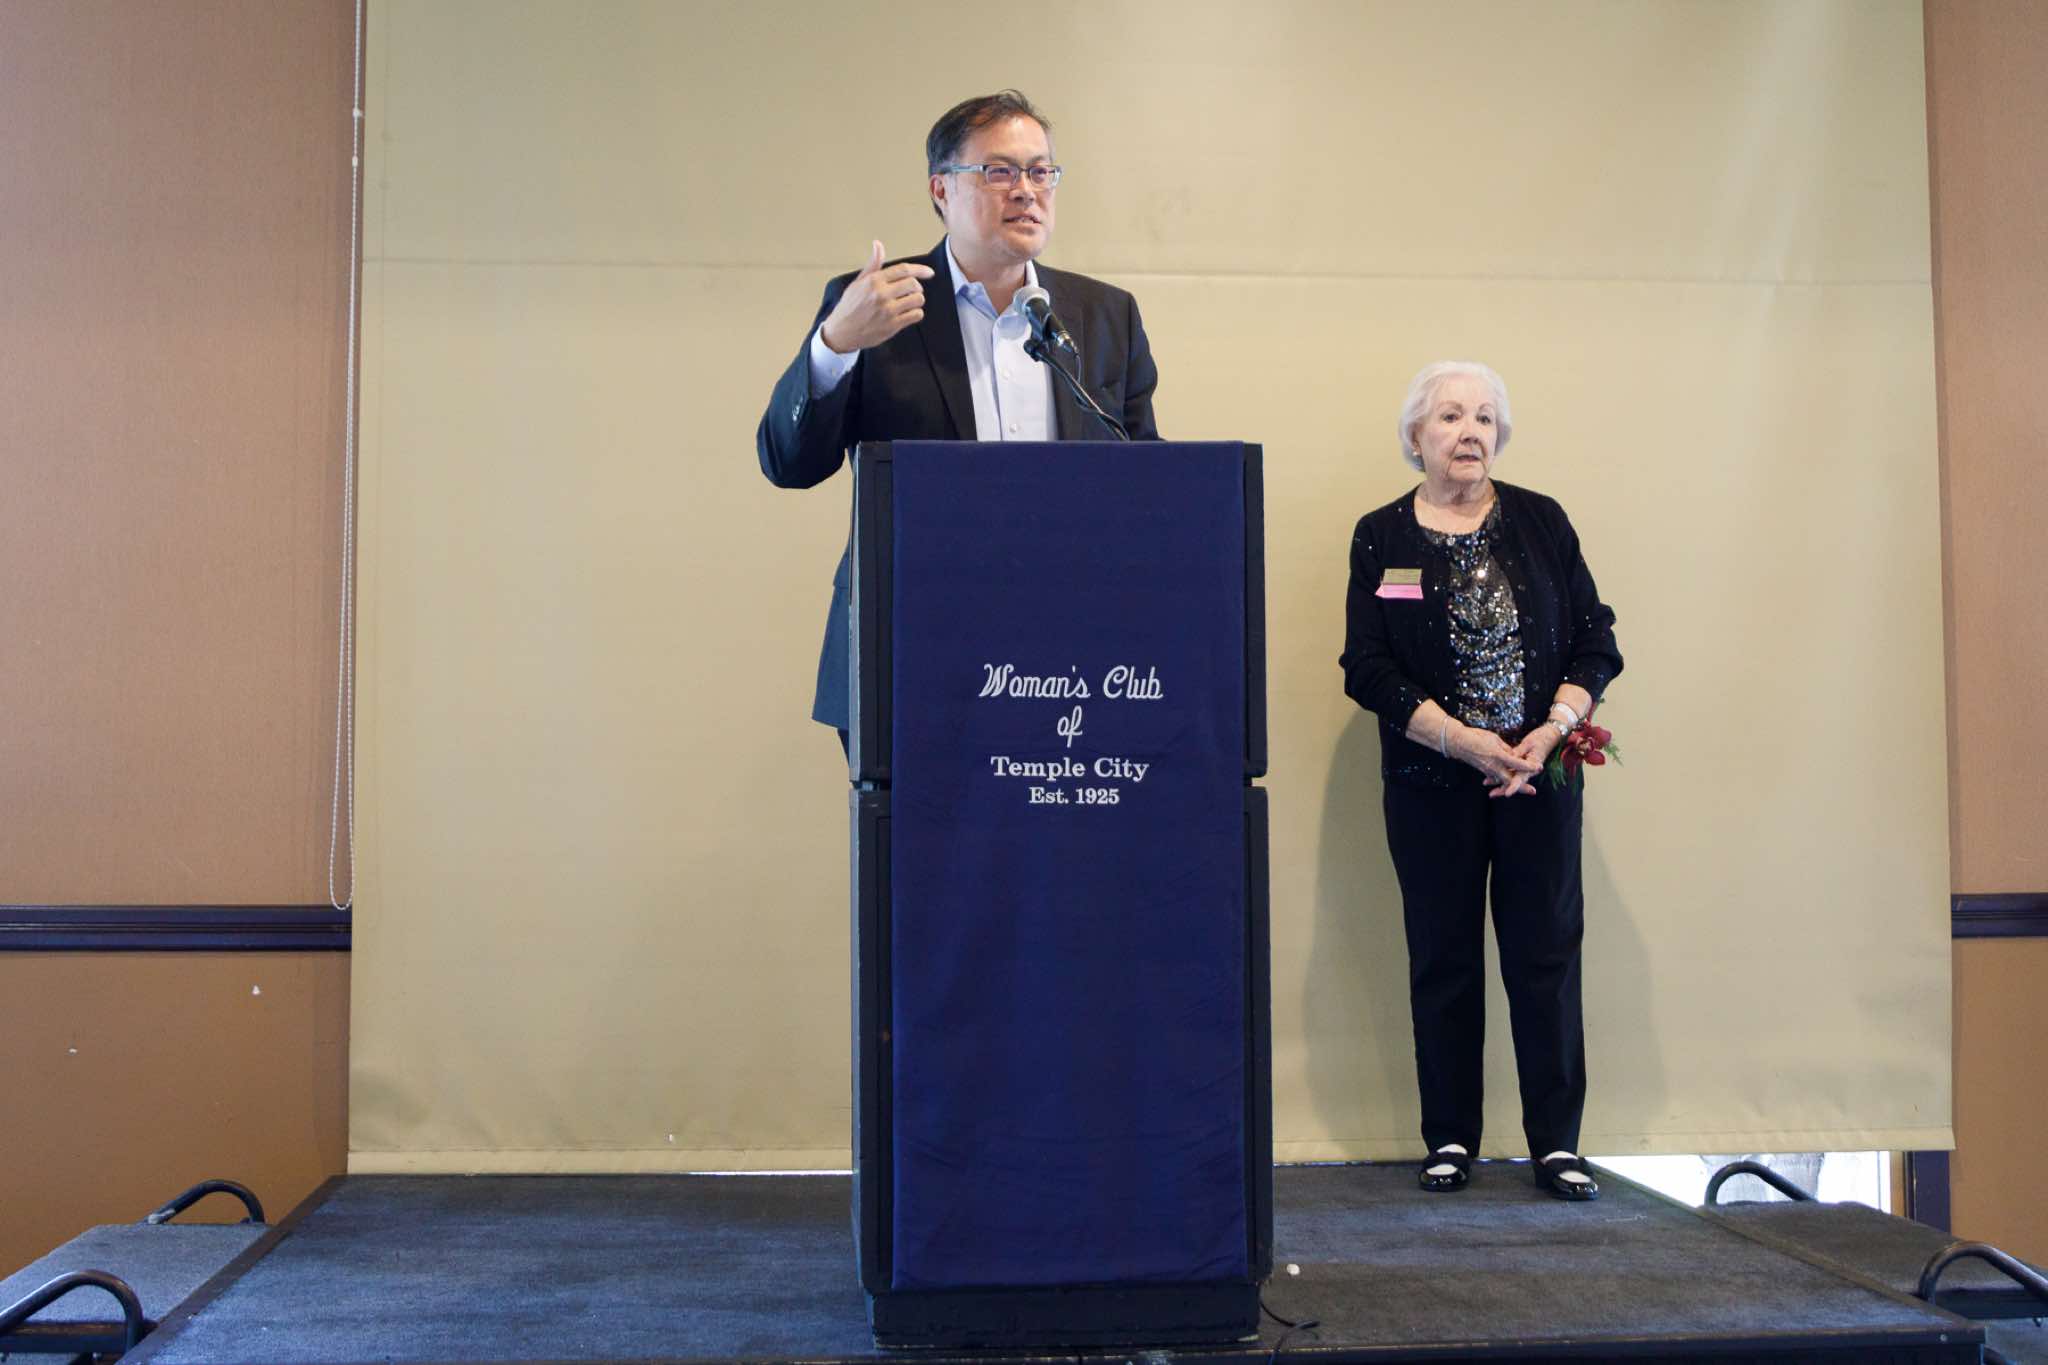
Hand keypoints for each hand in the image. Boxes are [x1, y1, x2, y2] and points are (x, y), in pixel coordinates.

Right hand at [818, 240, 933, 353]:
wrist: (841, 332)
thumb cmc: (849, 307)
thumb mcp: (858, 282)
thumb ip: (873, 264)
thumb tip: (878, 245)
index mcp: (873, 281)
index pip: (903, 270)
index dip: (920, 269)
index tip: (929, 272)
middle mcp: (881, 294)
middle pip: (913, 284)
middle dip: (917, 286)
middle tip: (912, 290)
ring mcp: (887, 311)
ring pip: (917, 299)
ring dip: (917, 300)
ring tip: (908, 302)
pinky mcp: (892, 326)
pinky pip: (916, 315)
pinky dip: (916, 313)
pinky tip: (908, 313)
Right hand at [1446, 721, 1542, 796]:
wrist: (1458, 743)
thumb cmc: (1476, 737)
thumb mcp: (1494, 739)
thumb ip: (1506, 748)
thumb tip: (1514, 755)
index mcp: (1498, 755)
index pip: (1517, 763)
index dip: (1529, 766)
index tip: (1539, 767)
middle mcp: (1493, 766)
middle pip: (1511, 780)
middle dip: (1522, 787)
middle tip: (1533, 791)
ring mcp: (1488, 770)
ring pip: (1503, 781)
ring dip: (1514, 786)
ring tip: (1525, 790)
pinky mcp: (1484, 771)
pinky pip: (1496, 778)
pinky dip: (1504, 782)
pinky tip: (1510, 783)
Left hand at [1496, 724, 1563, 798]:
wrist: (1549, 736)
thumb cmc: (1541, 738)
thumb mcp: (1529, 744)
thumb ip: (1518, 752)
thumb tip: (1509, 758)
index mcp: (1532, 766)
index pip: (1522, 779)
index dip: (1514, 787)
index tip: (1507, 794)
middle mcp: (1528, 770)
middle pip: (1514, 782)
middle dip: (1503, 788)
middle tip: (1491, 794)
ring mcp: (1524, 768)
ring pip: (1511, 777)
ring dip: (1499, 781)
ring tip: (1485, 782)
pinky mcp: (1521, 765)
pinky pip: (1510, 771)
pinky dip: (1501, 773)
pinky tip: (1489, 774)